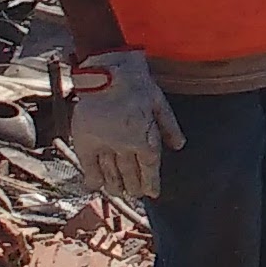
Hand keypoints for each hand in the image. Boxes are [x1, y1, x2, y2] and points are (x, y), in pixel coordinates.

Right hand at [67, 49, 184, 201]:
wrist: (107, 72)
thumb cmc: (136, 84)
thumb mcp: (159, 103)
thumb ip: (169, 126)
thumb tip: (179, 145)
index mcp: (145, 139)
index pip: (150, 169)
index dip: (151, 183)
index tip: (153, 193)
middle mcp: (125, 147)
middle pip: (131, 174)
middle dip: (135, 186)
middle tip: (135, 194)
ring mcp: (105, 146)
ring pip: (112, 173)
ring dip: (116, 186)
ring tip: (119, 193)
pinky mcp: (86, 141)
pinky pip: (89, 166)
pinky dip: (93, 178)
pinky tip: (97, 186)